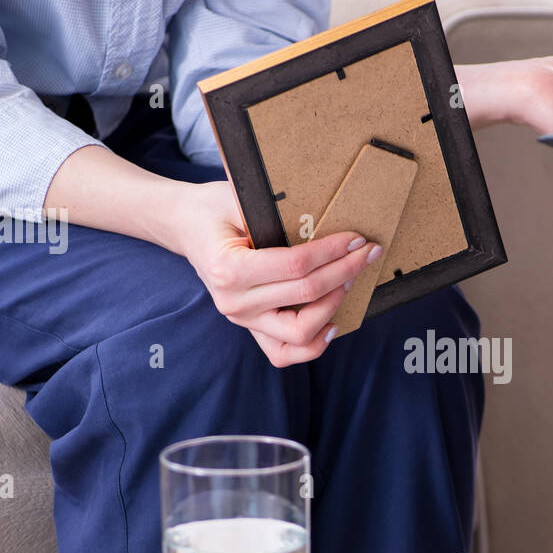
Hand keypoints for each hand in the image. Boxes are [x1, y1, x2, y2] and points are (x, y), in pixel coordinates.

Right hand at [168, 181, 381, 365]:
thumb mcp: (240, 200)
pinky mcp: (251, 328)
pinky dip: (313, 345)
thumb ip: (276, 215)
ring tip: (349, 281)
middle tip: (367, 254)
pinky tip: (332, 324)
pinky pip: (285, 353)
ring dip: (333, 306)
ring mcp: (242, 320)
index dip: (333, 252)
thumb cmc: (215, 209)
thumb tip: (330, 218)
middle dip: (345, 272)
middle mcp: (234, 301)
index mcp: (230, 269)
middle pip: (306, 294)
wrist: (185, 227)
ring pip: (300, 333)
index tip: (358, 240)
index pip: (296, 265)